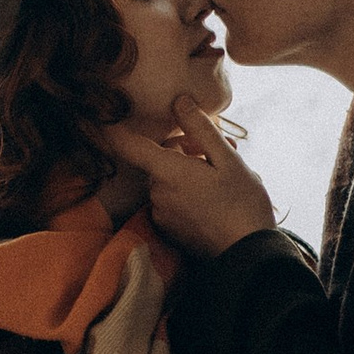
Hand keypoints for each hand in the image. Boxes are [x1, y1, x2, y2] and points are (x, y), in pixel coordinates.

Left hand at [121, 93, 279, 257]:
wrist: (249, 252)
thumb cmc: (242, 202)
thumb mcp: (228, 159)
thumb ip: (200, 129)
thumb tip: (179, 102)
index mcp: (167, 172)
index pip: (128, 146)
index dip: (115, 129)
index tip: (104, 117)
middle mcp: (157, 193)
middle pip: (158, 161)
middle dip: (183, 151)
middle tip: (218, 150)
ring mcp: (161, 214)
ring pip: (167, 181)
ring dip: (188, 173)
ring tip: (222, 176)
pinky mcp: (169, 230)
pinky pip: (171, 202)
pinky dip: (187, 195)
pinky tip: (214, 198)